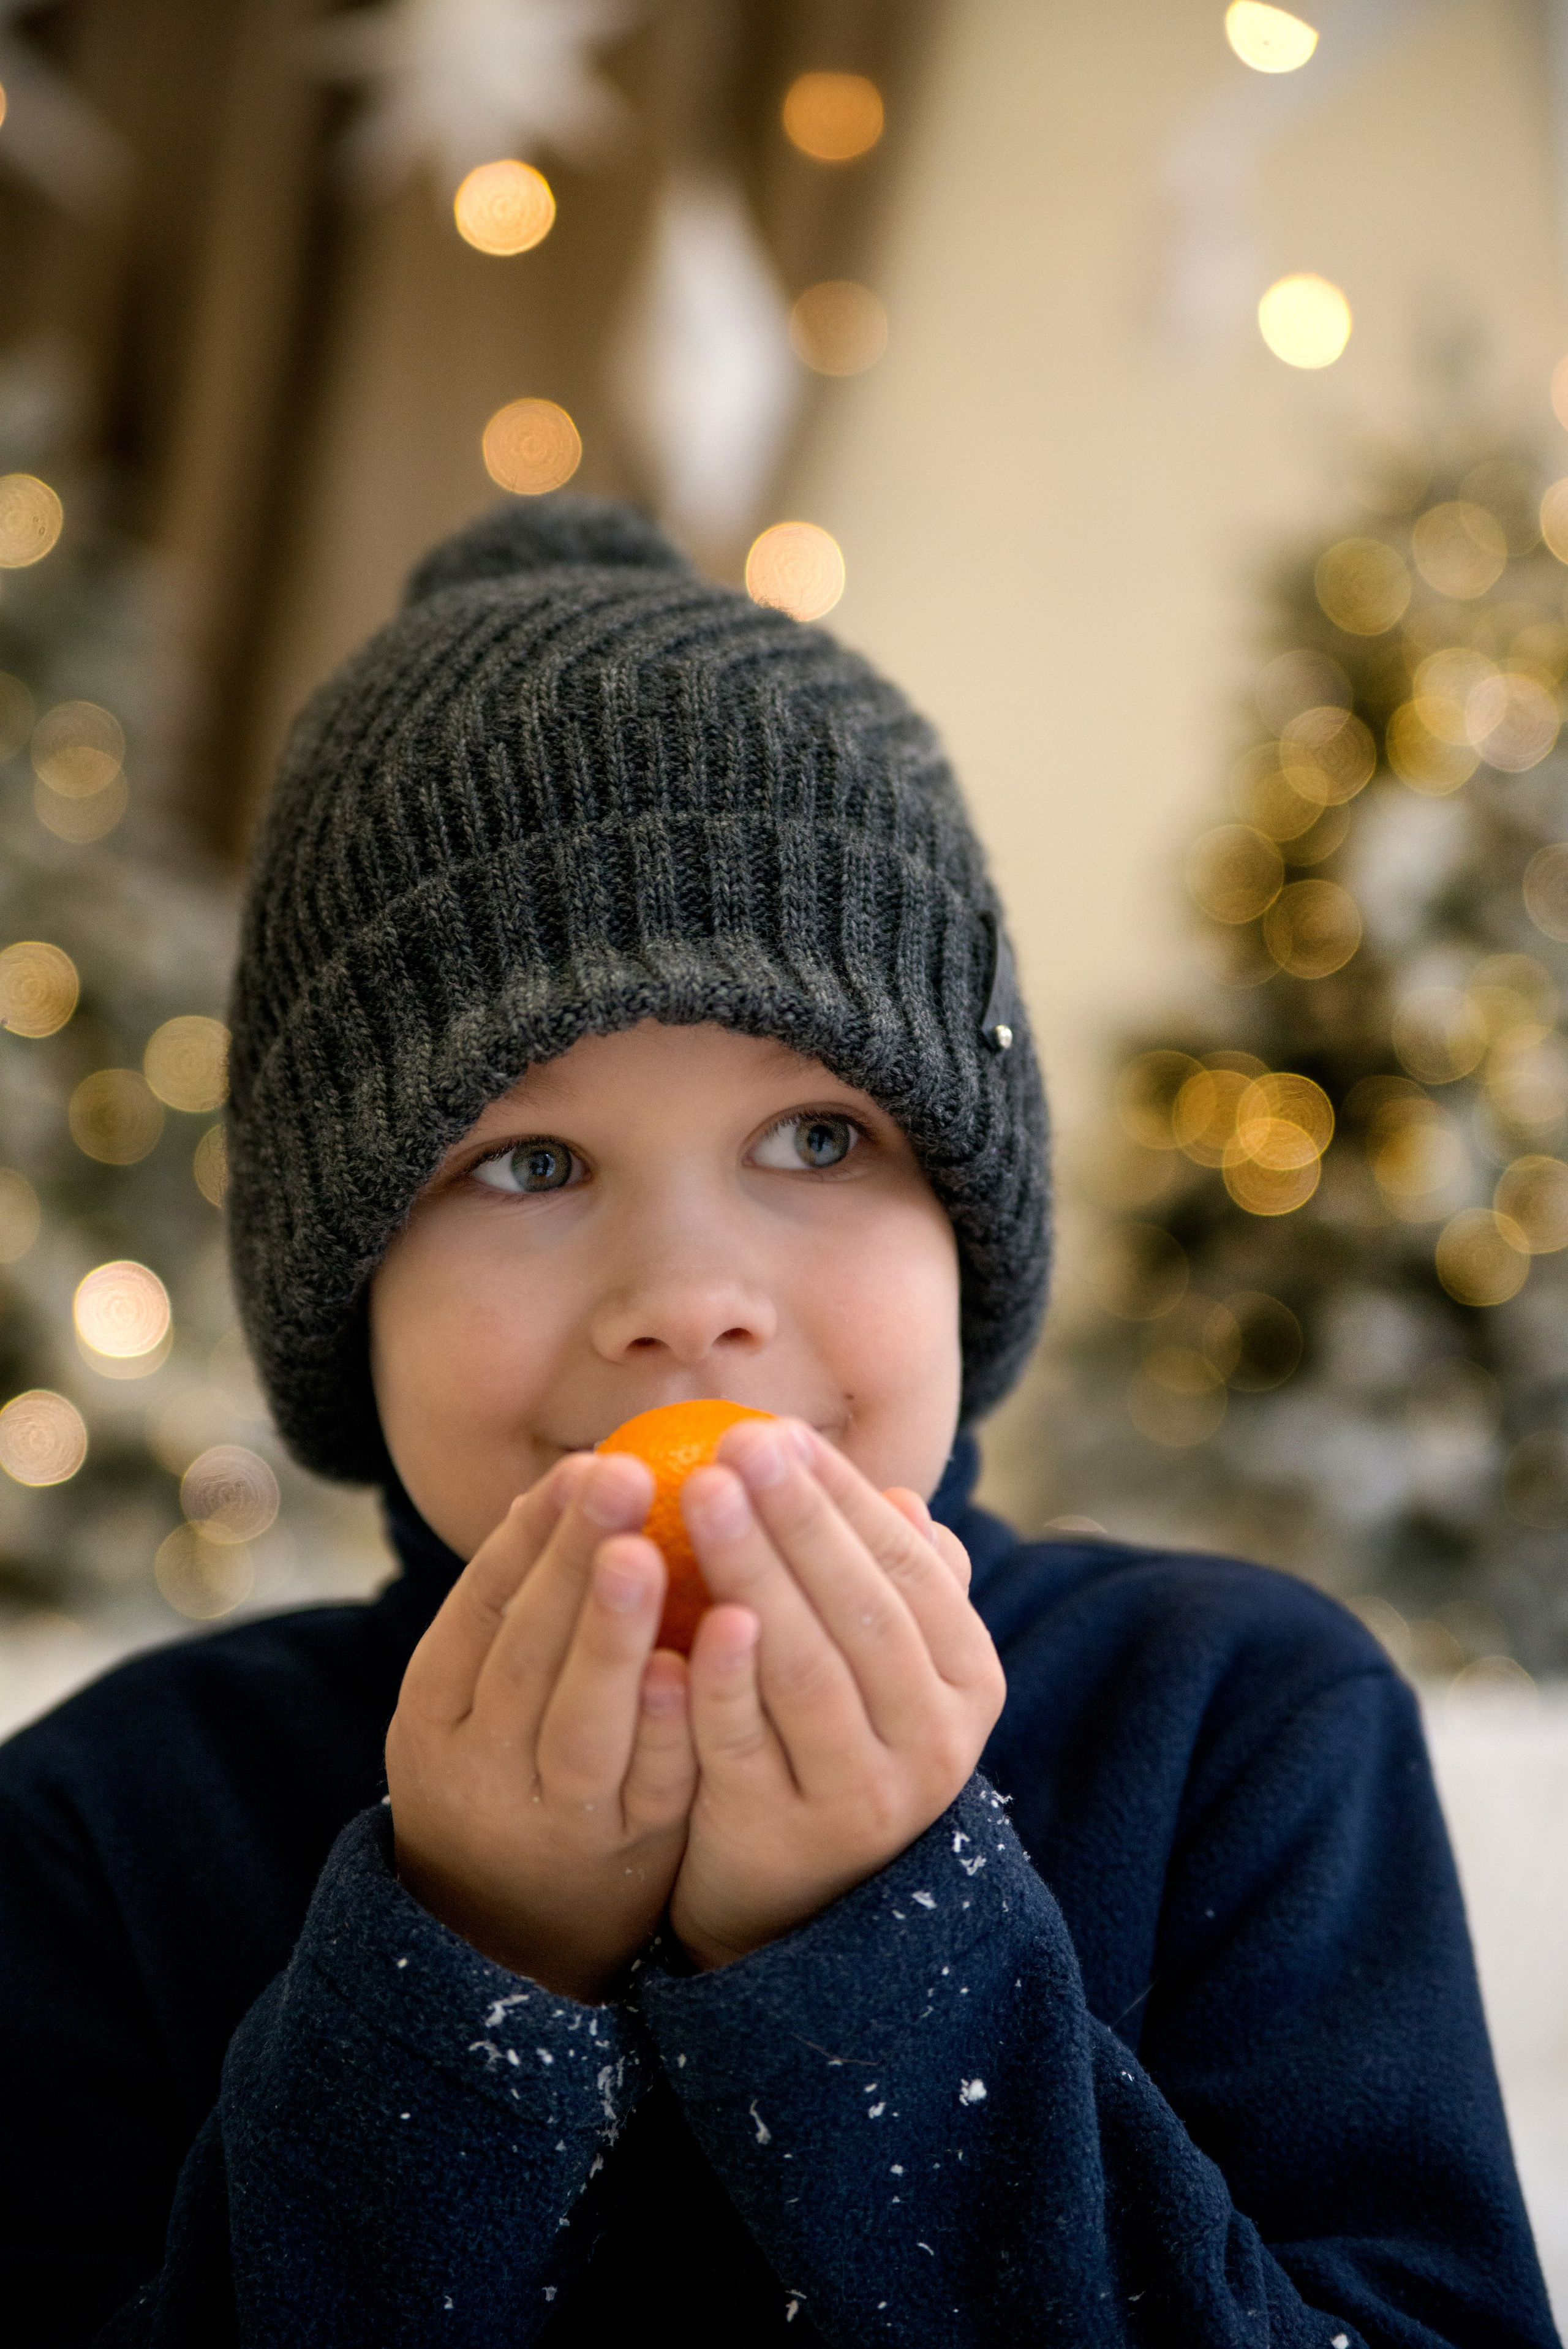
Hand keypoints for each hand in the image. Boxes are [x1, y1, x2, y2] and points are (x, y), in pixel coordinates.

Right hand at [385, 1450, 696, 2002]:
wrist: (507, 1938)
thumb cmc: (512, 1770)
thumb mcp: (480, 1697)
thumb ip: (522, 1610)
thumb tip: (576, 1479)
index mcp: (435, 1710)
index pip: (479, 1610)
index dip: (530, 1537)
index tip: (583, 1464)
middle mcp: (480, 1765)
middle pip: (525, 1657)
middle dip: (573, 1562)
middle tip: (624, 1475)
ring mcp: (551, 1818)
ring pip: (580, 1725)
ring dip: (614, 1639)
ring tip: (650, 1556)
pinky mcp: (625, 1857)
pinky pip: (647, 1792)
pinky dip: (666, 1734)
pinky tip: (692, 1672)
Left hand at [666, 1421, 1004, 1969]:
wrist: (791, 1902)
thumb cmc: (828, 1742)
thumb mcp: (881, 1671)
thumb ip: (891, 1587)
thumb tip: (902, 1495)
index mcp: (967, 1681)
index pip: (907, 1568)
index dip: (842, 1495)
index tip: (778, 1430)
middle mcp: (933, 1743)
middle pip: (858, 1611)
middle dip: (795, 1519)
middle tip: (733, 1443)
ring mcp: (863, 1796)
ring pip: (803, 1669)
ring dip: (753, 1571)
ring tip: (698, 1496)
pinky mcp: (784, 1836)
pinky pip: (745, 1743)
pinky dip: (719, 1678)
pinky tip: (688, 1615)